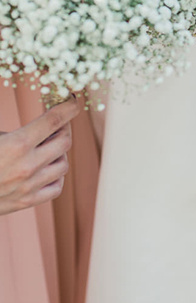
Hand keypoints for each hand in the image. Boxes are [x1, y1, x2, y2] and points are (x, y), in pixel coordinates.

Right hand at [0, 96, 80, 215]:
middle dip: (63, 128)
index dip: (70, 106)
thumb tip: (37, 119)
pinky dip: (56, 175)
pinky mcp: (27, 202)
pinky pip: (56, 187)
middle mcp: (27, 166)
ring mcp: (29, 187)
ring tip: (47, 146)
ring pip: (63, 164)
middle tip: (56, 123)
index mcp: (16, 144)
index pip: (55, 119)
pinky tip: (45, 167)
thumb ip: (13, 129)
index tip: (75, 100)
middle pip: (65, 140)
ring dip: (59, 152)